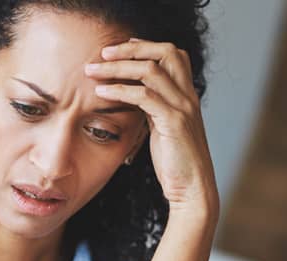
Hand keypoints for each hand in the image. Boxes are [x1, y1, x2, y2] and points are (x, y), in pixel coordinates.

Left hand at [86, 38, 217, 218]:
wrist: (192, 190)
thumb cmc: (175, 163)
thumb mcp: (162, 128)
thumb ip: (152, 108)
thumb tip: (131, 95)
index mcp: (186, 95)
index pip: (172, 54)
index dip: (146, 45)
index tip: (119, 48)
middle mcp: (188, 96)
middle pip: (165, 52)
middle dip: (132, 48)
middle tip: (103, 52)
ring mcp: (183, 108)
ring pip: (151, 70)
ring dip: (118, 67)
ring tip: (93, 70)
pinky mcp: (173, 123)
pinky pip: (144, 97)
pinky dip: (120, 90)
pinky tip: (102, 93)